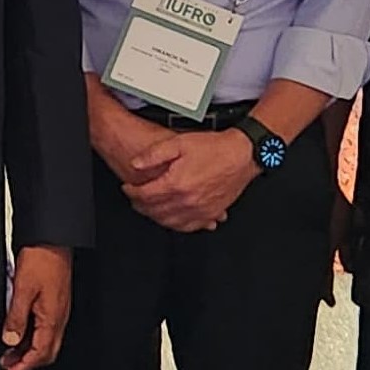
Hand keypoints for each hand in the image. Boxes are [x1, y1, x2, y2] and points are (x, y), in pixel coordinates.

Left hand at [0, 246, 72, 369]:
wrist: (52, 239)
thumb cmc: (43, 259)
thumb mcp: (22, 290)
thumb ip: (15, 318)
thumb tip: (10, 340)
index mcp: (52, 319)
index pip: (40, 354)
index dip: (23, 367)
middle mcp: (58, 318)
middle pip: (45, 352)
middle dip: (26, 363)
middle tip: (8, 368)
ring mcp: (57, 310)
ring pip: (44, 341)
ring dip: (26, 350)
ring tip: (8, 353)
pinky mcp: (54, 302)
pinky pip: (43, 328)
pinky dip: (30, 336)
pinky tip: (17, 333)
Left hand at [119, 130, 257, 233]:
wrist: (242, 155)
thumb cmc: (214, 148)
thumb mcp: (179, 142)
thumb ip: (154, 154)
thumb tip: (135, 164)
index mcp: (176, 184)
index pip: (144, 195)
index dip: (131, 192)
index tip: (127, 187)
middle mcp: (187, 201)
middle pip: (154, 211)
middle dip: (140, 205)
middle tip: (135, 198)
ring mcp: (200, 211)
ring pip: (169, 223)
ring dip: (155, 217)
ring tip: (149, 207)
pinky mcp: (211, 214)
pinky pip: (189, 227)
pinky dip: (176, 225)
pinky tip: (171, 218)